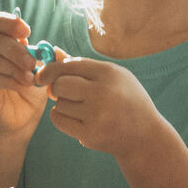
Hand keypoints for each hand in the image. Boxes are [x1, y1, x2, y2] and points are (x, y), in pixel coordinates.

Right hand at [0, 11, 49, 136]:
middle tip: (33, 64)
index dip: (10, 22)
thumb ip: (48, 58)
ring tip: (30, 80)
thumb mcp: (43, 71)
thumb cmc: (31, 92)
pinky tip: (21, 86)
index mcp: (1, 43)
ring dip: (13, 67)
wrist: (22, 119)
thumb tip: (51, 48)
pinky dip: (7, 80)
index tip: (27, 32)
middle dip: (16, 50)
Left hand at [35, 57, 162, 157]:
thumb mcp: (112, 76)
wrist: (145, 136)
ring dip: (64, 105)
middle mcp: (103, 92)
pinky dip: (61, 117)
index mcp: (109, 73)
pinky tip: (75, 118)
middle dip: (57, 88)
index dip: (50, 69)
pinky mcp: (90, 134)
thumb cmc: (125, 99)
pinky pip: (58, 120)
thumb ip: (82, 65)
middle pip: (60, 85)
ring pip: (59, 104)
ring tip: (82, 108)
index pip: (68, 65)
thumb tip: (53, 51)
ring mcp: (97, 115)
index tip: (42, 76)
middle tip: (65, 93)